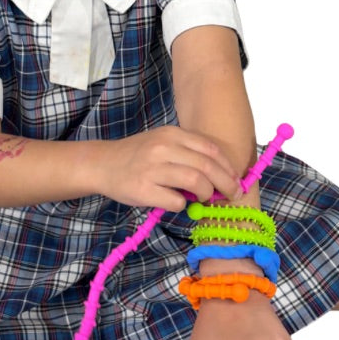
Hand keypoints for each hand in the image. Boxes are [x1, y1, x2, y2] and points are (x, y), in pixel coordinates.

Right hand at [93, 127, 240, 211]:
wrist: (102, 164)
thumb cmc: (137, 156)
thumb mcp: (162, 143)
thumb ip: (187, 153)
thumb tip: (220, 175)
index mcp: (171, 134)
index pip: (210, 149)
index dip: (227, 166)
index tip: (235, 179)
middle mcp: (163, 148)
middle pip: (207, 166)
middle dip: (225, 183)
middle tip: (232, 194)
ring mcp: (152, 169)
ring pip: (196, 181)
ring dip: (205, 193)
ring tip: (202, 198)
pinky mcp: (143, 189)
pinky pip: (176, 200)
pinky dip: (183, 205)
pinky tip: (177, 202)